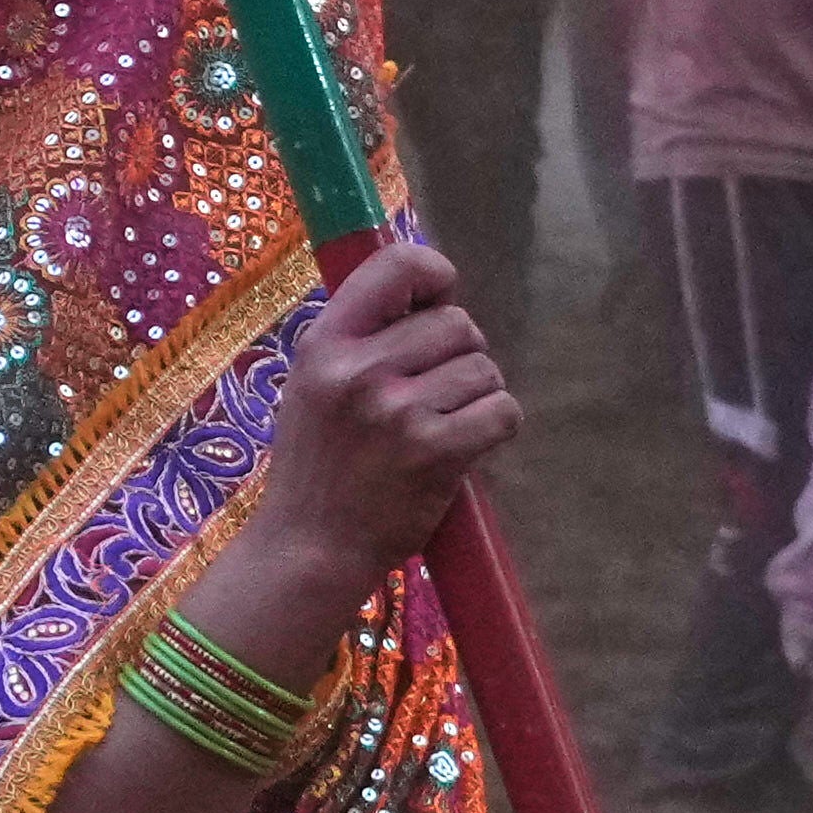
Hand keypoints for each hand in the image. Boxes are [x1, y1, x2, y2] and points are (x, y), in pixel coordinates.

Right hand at [256, 230, 513, 569]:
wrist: (310, 547)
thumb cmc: (317, 465)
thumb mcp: (312, 385)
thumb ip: (360, 338)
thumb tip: (428, 292)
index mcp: (325, 345)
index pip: (396, 265)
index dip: (433, 275)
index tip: (436, 301)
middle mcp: (359, 371)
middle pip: (457, 323)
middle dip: (460, 353)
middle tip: (435, 389)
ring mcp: (398, 412)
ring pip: (484, 368)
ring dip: (477, 394)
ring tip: (444, 422)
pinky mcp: (436, 452)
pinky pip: (502, 411)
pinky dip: (495, 425)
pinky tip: (466, 444)